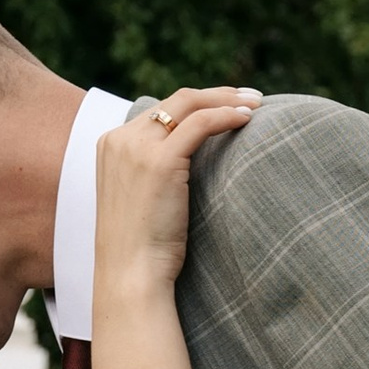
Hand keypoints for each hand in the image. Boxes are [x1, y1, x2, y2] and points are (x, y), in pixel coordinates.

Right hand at [92, 89, 261, 302]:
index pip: (162, 110)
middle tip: (252, 98)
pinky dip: (228, 115)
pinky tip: (249, 120)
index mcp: (111, 144)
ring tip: (258, 105)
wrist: (130, 274)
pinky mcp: (160, 161)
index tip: (228, 106)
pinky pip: (201, 123)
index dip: (199, 104)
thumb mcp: (140, 197)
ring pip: (190, 104)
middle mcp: (120, 138)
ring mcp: (137, 147)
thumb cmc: (141, 247)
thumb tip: (190, 160)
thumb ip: (154, 169)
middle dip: (219, 94)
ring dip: (229, 99)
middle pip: (177, 100)